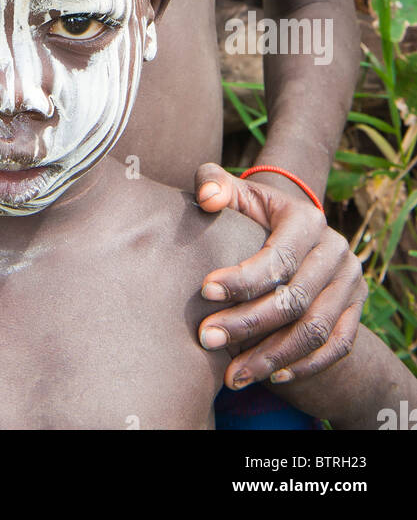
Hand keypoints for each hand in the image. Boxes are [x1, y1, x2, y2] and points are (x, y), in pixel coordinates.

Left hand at [194, 162, 366, 388]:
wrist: (292, 227)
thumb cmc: (253, 212)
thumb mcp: (235, 192)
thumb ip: (213, 183)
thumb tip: (207, 197)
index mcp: (307, 220)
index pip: (278, 257)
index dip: (242, 278)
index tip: (205, 292)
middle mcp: (336, 250)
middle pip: (295, 300)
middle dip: (248, 323)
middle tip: (208, 338)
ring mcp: (350, 283)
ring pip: (315, 330)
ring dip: (272, 356)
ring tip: (233, 374)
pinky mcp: (356, 309)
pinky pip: (337, 347)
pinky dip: (305, 366)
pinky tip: (271, 377)